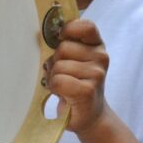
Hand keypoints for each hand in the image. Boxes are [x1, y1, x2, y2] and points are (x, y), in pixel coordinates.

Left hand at [46, 19, 108, 134]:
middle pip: (63, 48)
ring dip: (54, 77)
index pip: (85, 26)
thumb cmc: (75, 84)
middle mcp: (101, 57)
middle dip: (55, 61)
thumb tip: (42, 34)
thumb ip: (65, 44)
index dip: (68, 30)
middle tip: (62, 74)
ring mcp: (96, 74)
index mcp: (97, 45)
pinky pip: (59, 81)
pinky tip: (63, 94)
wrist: (89, 115)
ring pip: (59, 66)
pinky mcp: (88, 90)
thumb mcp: (72, 59)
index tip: (60, 39)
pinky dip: (54, 88)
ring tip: (63, 86)